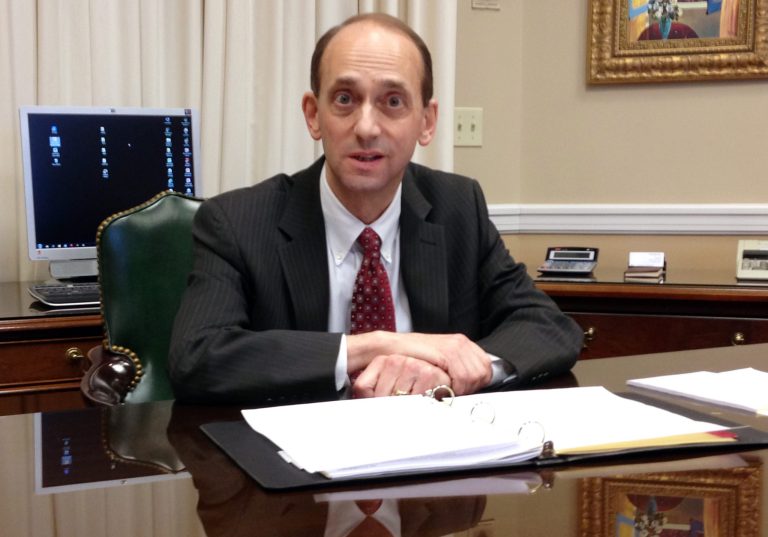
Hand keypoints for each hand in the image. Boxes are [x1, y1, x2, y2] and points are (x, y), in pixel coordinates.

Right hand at [347, 332, 491, 394]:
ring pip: (475, 376)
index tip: (464, 390)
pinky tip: (443, 387)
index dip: (478, 382)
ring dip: (463, 388)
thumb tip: (472, 385)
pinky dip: (455, 386)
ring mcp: (455, 346)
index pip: (486, 367)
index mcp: (463, 344)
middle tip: (454, 392)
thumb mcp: (439, 363)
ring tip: (447, 390)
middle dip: (472, 386)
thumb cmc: (413, 358)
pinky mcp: (447, 352)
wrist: (393, 348)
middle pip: (484, 372)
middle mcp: (462, 343)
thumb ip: (456, 369)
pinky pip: (463, 376)